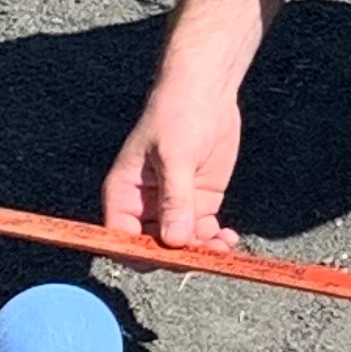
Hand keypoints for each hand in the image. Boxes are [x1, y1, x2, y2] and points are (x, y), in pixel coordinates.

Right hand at [102, 72, 244, 253]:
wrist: (205, 93)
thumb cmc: (177, 115)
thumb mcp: (174, 156)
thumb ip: (174, 200)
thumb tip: (174, 241)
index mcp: (124, 195)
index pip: (122, 240)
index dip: (142, 255)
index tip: (172, 258)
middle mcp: (144, 207)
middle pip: (154, 249)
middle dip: (179, 257)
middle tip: (206, 255)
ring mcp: (173, 206)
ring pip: (182, 246)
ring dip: (201, 252)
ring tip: (222, 247)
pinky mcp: (198, 202)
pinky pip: (202, 233)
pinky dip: (214, 241)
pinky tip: (229, 238)